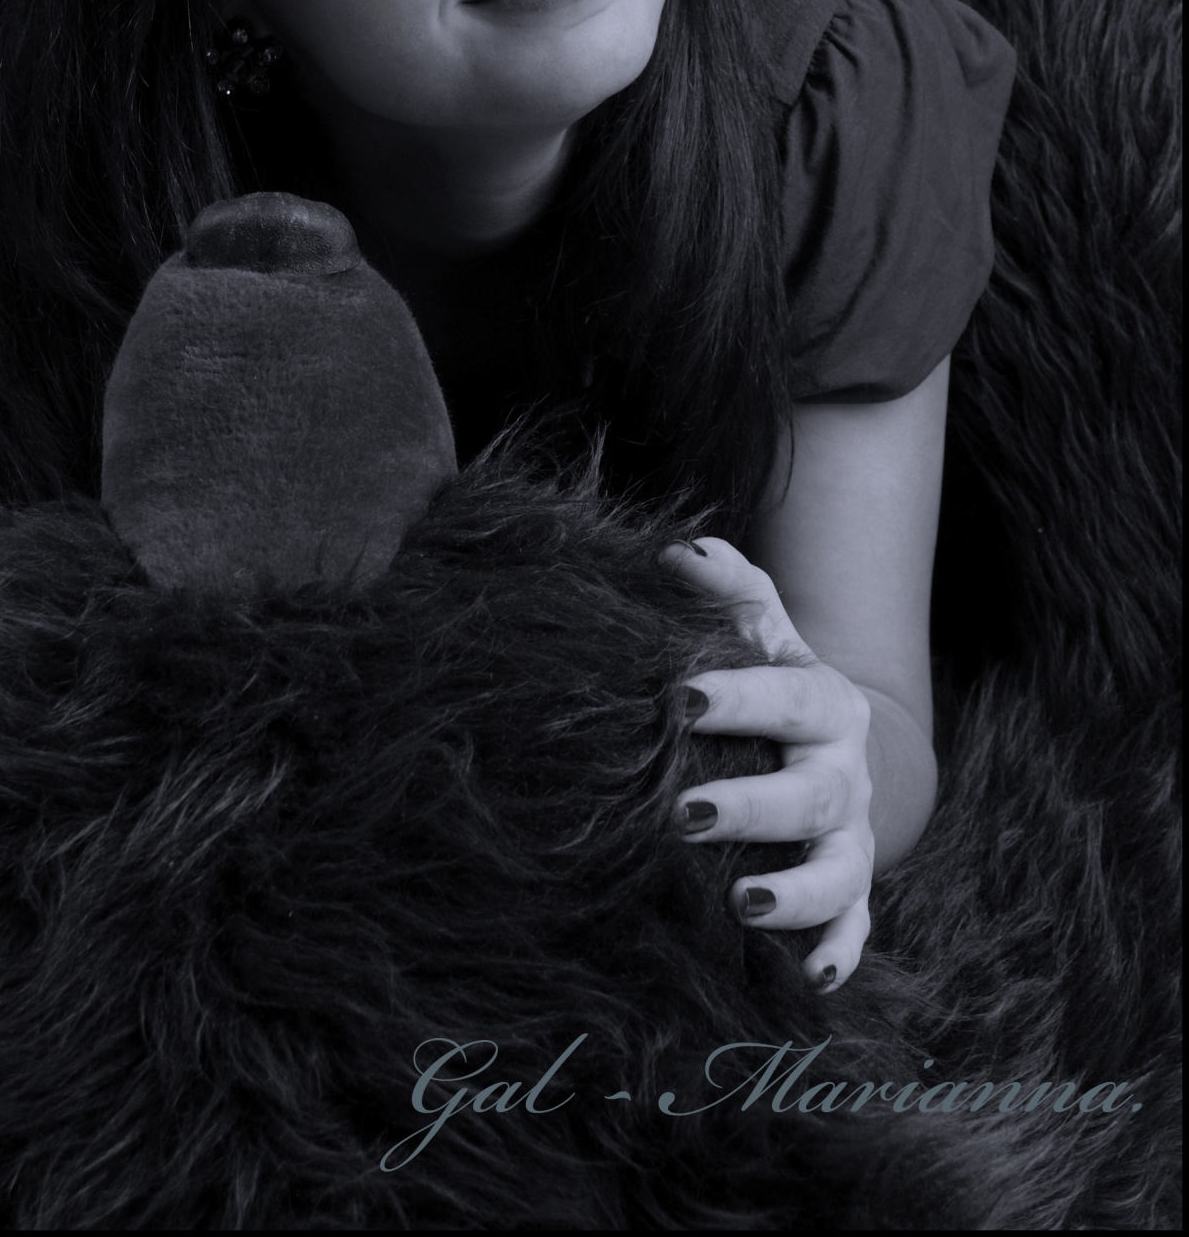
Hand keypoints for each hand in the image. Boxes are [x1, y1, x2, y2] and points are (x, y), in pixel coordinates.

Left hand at [663, 536, 873, 991]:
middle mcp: (842, 776)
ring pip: (835, 874)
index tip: (679, 699)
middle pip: (805, 796)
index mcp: (822, 705)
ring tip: (742, 902)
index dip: (736, 697)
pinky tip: (807, 979)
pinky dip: (836, 956)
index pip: (783, 697)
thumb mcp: (764, 638)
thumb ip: (730, 592)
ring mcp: (850, 841)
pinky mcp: (852, 897)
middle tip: (684, 817)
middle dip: (750, 807)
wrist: (853, 757)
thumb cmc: (782, 692)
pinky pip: (853, 933)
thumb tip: (678, 551)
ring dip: (795, 895)